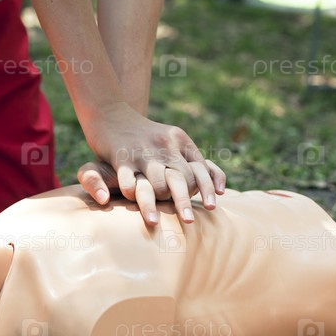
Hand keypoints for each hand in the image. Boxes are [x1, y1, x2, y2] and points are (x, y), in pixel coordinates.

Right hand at [78, 104, 225, 224]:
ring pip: (158, 184)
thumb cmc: (147, 135)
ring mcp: (142, 151)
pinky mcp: (121, 157)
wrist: (112, 114)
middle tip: (189, 221)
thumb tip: (223, 190)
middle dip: (184, 201)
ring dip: (157, 202)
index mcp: (179, 139)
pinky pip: (129, 183)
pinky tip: (131, 202)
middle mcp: (163, 145)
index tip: (211, 207)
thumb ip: (196, 162)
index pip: (200, 167)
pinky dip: (131, 194)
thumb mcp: (174, 140)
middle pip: (181, 178)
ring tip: (156, 218)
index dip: (207, 188)